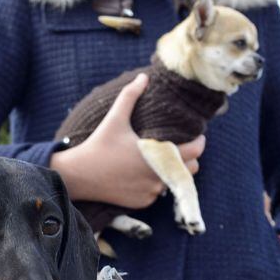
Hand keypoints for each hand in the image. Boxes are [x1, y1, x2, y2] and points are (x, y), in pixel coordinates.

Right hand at [50, 73, 204, 207]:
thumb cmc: (99, 145)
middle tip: (178, 149)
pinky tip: (143, 175)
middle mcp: (157, 176)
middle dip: (187, 159)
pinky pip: (158, 194)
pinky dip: (155, 185)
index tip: (198, 137)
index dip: (199, 143)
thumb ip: (130, 96)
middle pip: (189, 169)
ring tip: (160, 161)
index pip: (194, 151)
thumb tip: (143, 76)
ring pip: (173, 182)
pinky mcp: (142, 202)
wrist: (80, 175)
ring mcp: (151, 192)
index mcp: (156, 155)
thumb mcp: (115, 118)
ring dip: (171, 173)